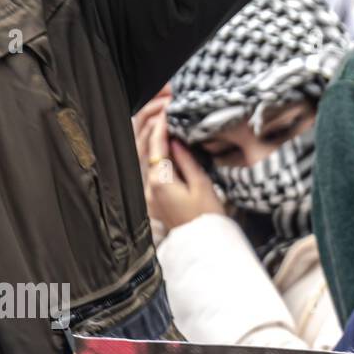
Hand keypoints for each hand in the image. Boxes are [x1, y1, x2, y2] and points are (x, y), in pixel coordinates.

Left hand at [135, 102, 224, 234]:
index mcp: (160, 182)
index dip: (161, 127)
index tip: (166, 110)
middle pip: (146, 152)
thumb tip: (175, 141)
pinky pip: (151, 172)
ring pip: (147, 161)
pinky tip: (164, 148)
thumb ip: (186, 160)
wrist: (204, 243)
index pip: (157, 147)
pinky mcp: (153, 200)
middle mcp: (148, 188)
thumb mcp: (202, 184)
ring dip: (154, 142)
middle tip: (163, 111)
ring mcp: (148, 195)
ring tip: (163, 124)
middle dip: (153, 130)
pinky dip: (156, 157)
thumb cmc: (207, 216)